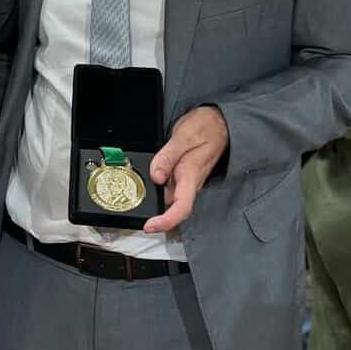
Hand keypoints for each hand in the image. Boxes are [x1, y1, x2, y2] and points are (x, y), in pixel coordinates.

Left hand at [143, 106, 228, 233]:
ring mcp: (186, 181)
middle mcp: (190, 183)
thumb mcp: (183, 137)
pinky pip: (168, 187)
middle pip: (172, 208)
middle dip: (154, 216)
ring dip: (153, 202)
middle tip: (133, 213)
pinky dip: (156, 189)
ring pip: (169, 198)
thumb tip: (156, 176)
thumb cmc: (204, 128)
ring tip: (132, 196)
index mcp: (192, 176)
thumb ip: (168, 156)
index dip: (166, 221)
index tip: (150, 226)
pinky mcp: (182, 175)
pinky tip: (143, 184)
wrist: (218, 123)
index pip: (181, 207)